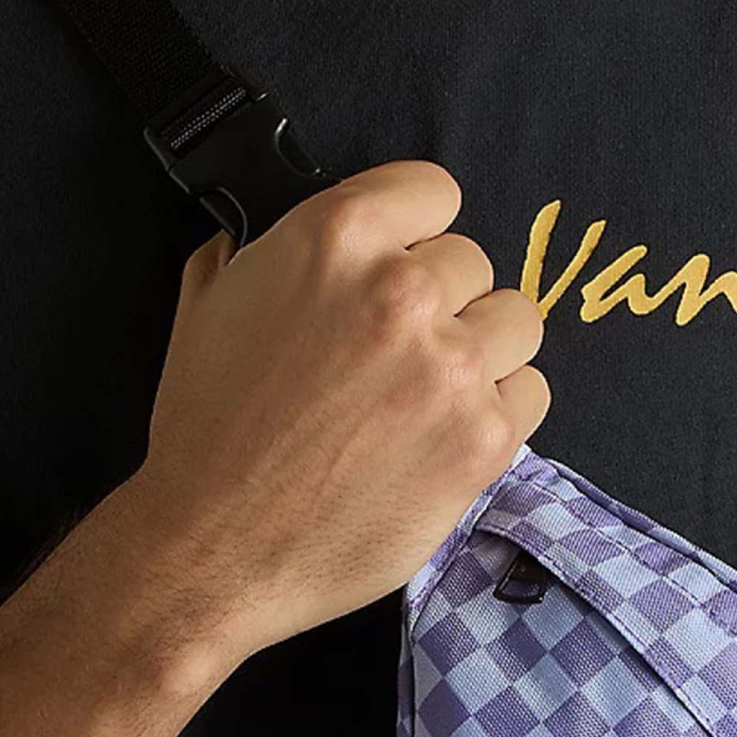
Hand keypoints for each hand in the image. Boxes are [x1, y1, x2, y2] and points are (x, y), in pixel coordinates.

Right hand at [124, 159, 549, 660]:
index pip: (433, 189)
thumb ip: (264, 246)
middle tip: (390, 350)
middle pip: (472, 260)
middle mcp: (402, 290)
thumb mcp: (208, 301)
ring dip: (478, 348)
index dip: (414, 226)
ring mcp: (450, 366)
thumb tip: (286, 225)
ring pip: (515, 319)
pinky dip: (496, 409)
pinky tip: (443, 432)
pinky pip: (530, 391)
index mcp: (335, 237)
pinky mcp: (483, 438)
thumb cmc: (206, 428)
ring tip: (426, 390)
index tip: (400, 257)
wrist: (212, 547)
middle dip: (437, 299)